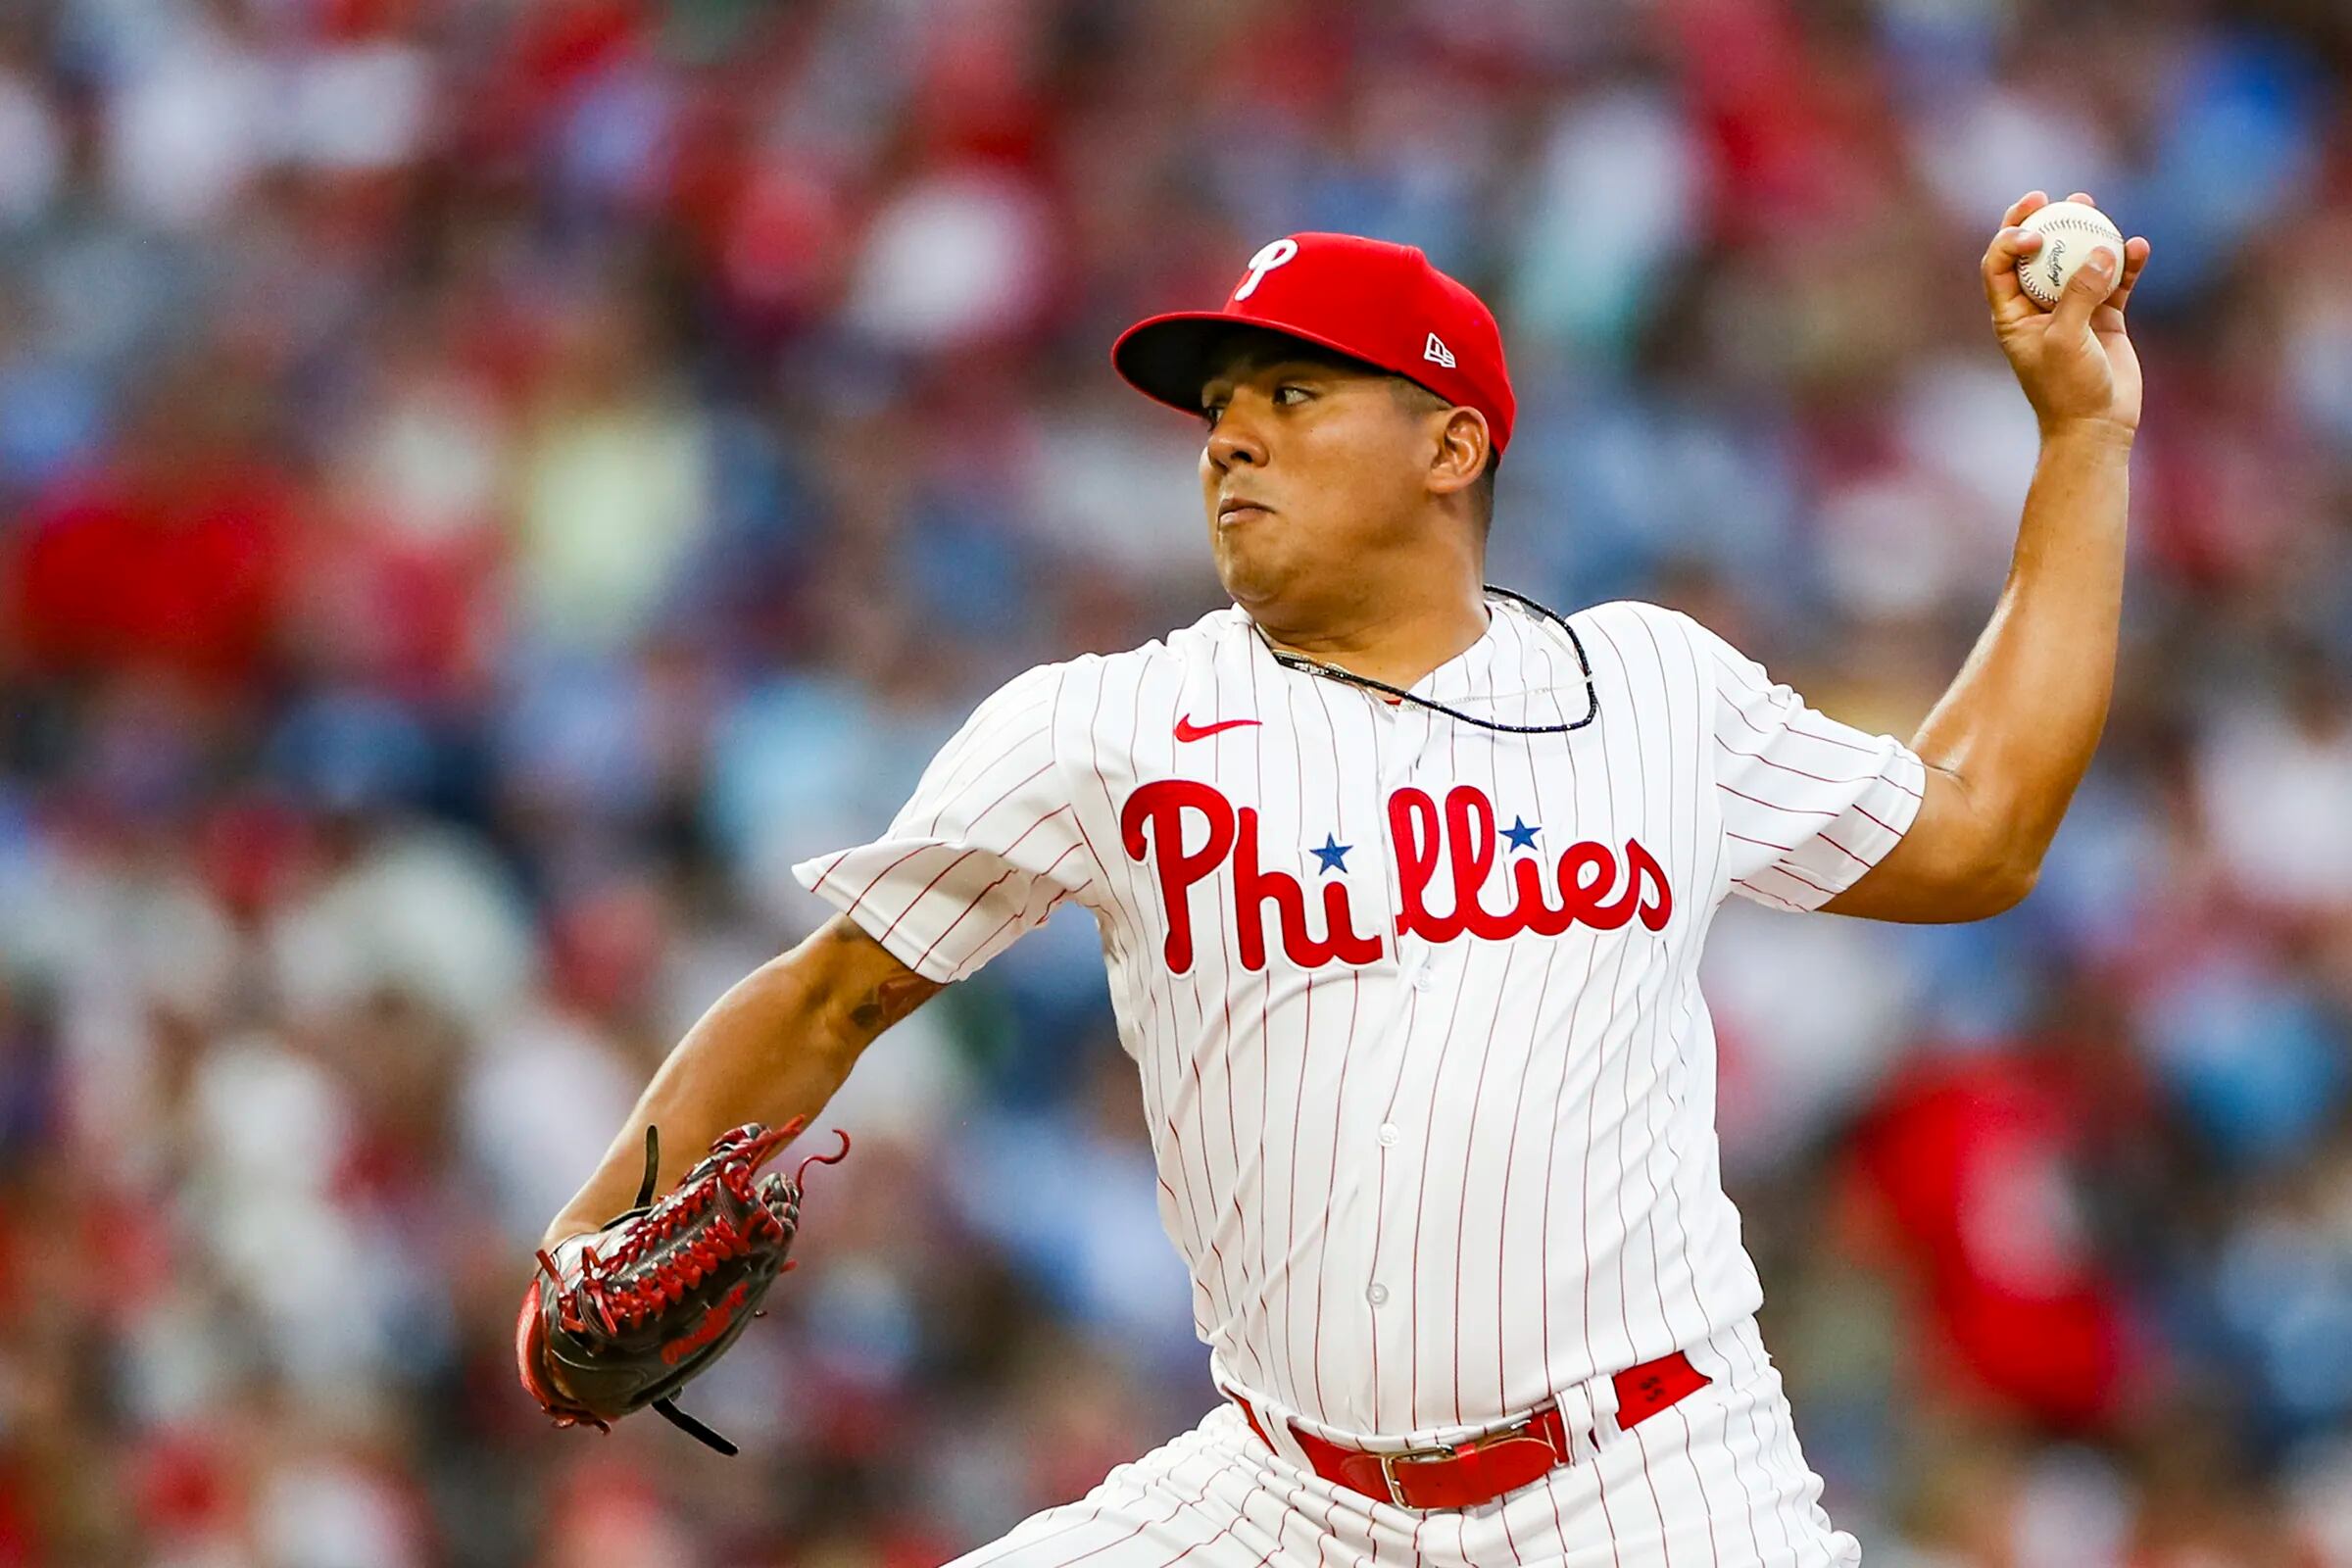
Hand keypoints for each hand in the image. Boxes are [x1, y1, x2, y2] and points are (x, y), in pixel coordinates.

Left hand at [1982, 191, 2151, 439]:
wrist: (2097, 425)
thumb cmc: (2068, 389)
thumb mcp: (2066, 339)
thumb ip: (2079, 294)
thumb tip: (2101, 250)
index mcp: (2012, 314)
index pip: (1999, 265)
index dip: (2010, 240)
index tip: (2036, 233)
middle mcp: (2038, 307)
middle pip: (2034, 254)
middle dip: (2041, 221)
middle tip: (2053, 196)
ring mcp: (2073, 310)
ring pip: (2076, 261)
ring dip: (2085, 233)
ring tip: (2094, 205)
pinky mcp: (2105, 317)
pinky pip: (2115, 281)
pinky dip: (2125, 263)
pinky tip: (2138, 246)